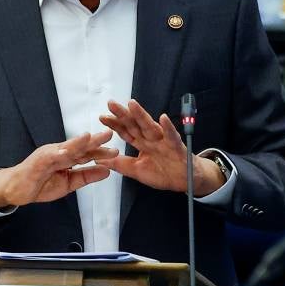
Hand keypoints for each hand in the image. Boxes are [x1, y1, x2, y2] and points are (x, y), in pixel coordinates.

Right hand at [0, 131, 116, 209]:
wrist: (15, 189)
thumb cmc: (40, 183)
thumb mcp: (69, 183)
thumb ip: (86, 176)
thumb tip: (107, 171)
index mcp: (66, 157)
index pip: (86, 153)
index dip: (100, 151)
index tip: (116, 150)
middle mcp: (59, 152)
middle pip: (79, 146)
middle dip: (94, 140)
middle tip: (110, 133)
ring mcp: (48, 155)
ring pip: (66, 148)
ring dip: (78, 143)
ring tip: (90, 138)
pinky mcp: (38, 161)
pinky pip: (50, 157)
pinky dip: (58, 154)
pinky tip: (66, 152)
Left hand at [96, 99, 224, 195]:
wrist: (184, 181)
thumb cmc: (163, 173)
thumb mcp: (137, 171)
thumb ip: (120, 164)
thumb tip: (100, 160)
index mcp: (142, 143)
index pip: (125, 131)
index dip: (114, 124)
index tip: (102, 117)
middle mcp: (151, 139)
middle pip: (135, 124)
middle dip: (123, 114)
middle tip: (111, 104)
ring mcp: (163, 141)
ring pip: (150, 126)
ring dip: (141, 115)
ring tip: (132, 104)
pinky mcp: (176, 146)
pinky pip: (171, 136)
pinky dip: (168, 127)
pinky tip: (163, 118)